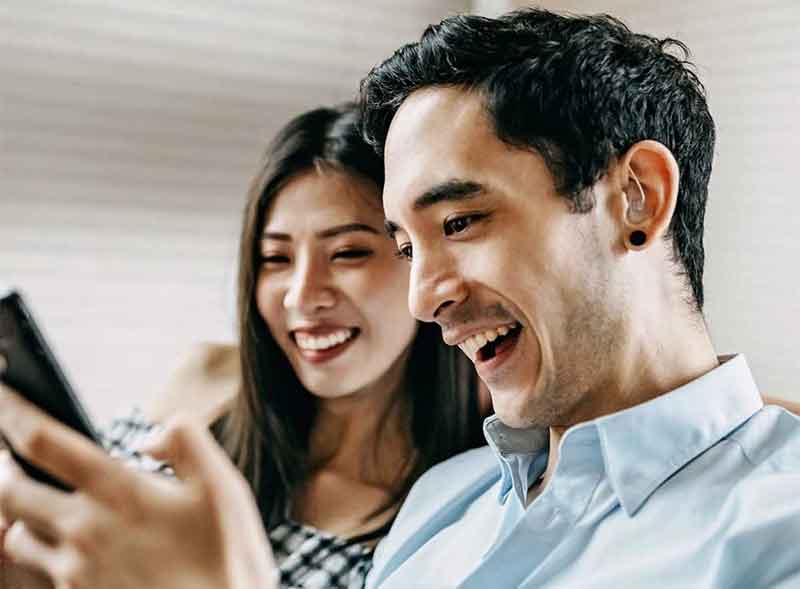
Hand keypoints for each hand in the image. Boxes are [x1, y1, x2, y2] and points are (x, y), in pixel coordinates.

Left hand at [0, 383, 277, 588]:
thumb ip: (189, 443)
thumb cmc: (225, 560)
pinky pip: (42, 571)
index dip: (13, 412)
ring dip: (17, 515)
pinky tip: (63, 547)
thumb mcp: (223, 487)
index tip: (2, 394)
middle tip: (4, 455)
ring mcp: (76, 571)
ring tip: (28, 503)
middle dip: (2, 467)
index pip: (43, 442)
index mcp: (117, 493)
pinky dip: (40, 550)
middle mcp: (85, 531)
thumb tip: (153, 433)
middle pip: (11, 491)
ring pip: (17, 536)